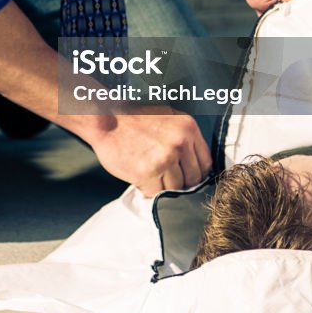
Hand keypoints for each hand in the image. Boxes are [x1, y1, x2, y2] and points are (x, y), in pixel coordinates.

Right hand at [88, 107, 211, 196]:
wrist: (106, 119)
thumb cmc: (134, 120)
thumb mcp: (168, 119)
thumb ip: (184, 139)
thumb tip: (194, 165)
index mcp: (188, 128)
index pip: (205, 163)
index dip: (196, 174)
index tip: (188, 178)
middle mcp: (180, 142)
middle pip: (193, 179)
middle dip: (181, 183)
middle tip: (166, 179)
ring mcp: (165, 158)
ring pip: (175, 189)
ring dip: (163, 187)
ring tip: (150, 175)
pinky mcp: (148, 172)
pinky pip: (156, 193)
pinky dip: (148, 190)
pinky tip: (141, 178)